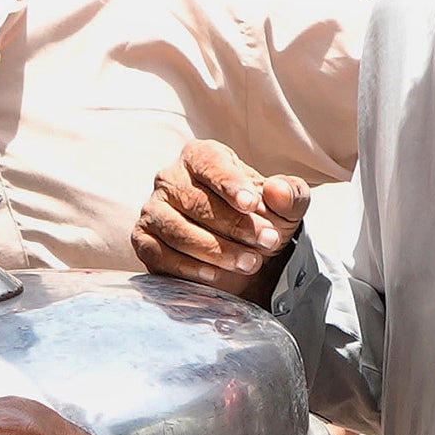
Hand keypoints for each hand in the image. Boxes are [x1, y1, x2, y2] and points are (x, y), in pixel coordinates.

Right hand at [135, 136, 310, 301]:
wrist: (242, 251)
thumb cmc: (261, 219)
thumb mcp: (286, 206)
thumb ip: (290, 195)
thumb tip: (277, 191)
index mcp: (201, 156)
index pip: (211, 164)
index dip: (230, 183)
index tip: (251, 203)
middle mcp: (171, 178)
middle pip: (196, 201)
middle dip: (234, 225)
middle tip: (266, 242)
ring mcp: (153, 209)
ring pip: (177, 230)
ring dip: (215, 250)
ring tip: (249, 263)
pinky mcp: (144, 240)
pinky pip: (158, 253)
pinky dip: (187, 268)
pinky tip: (215, 277)